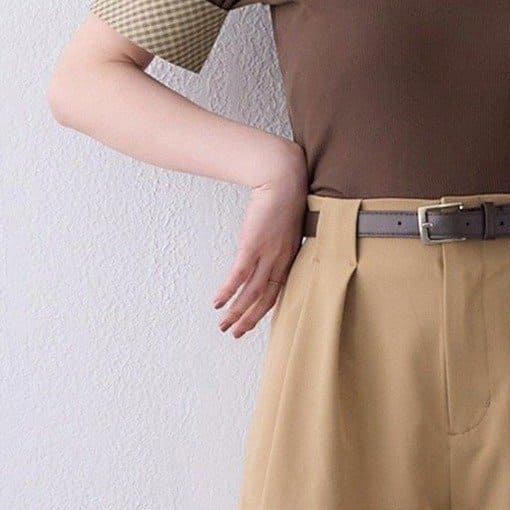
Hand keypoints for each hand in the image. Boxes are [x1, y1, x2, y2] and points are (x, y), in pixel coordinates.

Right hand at [214, 140, 308, 336]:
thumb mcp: (287, 223)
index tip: (254, 320)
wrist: (282, 176)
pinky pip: (239, 276)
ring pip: (252, 293)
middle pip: (265, 299)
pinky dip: (228, 292)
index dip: (265, 309)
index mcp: (291, 257)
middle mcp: (281, 260)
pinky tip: (218, 302)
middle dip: (249, 319)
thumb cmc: (285, 195)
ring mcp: (267, 254)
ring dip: (237, 311)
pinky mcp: (252, 245)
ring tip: (224, 325)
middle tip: (235, 333)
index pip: (279, 291)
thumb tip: (268, 244)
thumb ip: (280, 239)